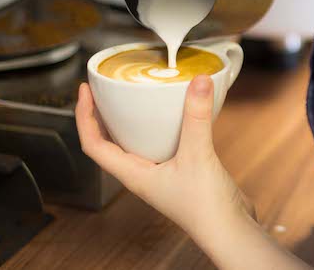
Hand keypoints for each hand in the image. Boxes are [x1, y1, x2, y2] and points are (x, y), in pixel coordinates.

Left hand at [75, 77, 252, 236]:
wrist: (229, 230)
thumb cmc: (205, 208)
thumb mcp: (197, 155)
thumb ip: (196, 117)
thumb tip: (199, 82)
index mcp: (133, 174)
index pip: (93, 144)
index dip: (83, 116)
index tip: (85, 91)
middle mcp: (142, 174)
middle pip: (109, 142)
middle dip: (102, 115)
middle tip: (104, 89)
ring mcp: (160, 173)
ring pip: (136, 142)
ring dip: (131, 120)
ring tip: (134, 96)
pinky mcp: (180, 170)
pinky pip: (162, 142)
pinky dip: (161, 125)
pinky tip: (175, 113)